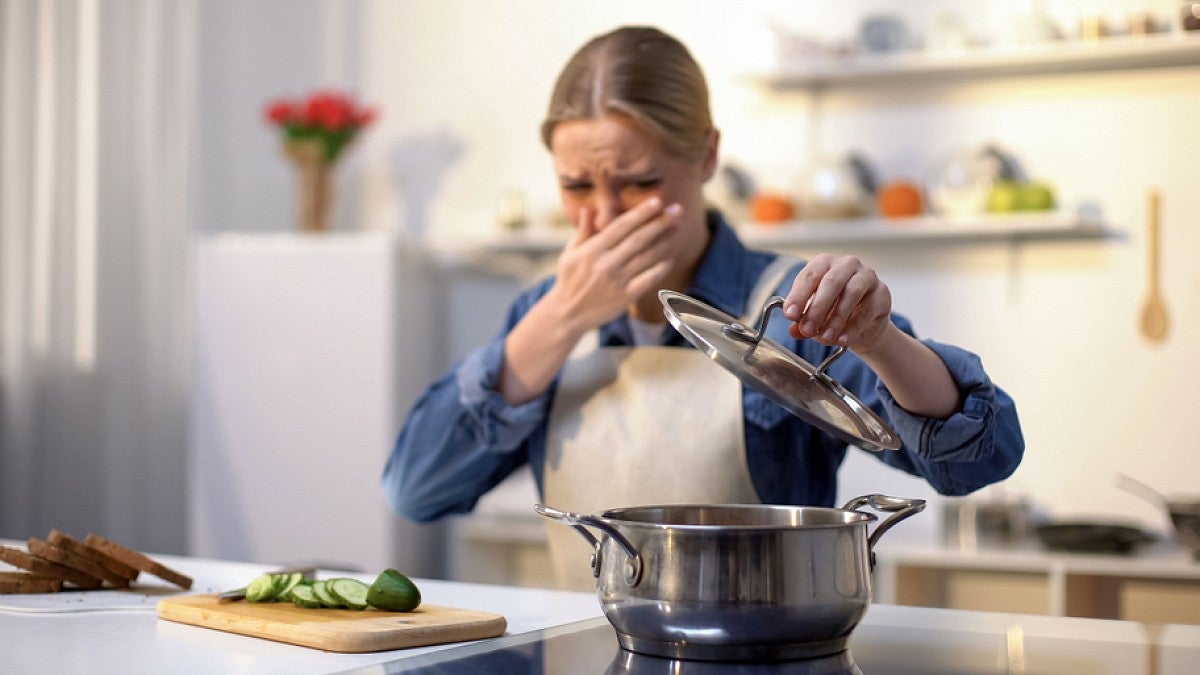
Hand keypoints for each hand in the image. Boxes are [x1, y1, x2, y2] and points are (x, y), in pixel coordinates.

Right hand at [547, 197, 679, 334]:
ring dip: (665, 242)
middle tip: (677, 209)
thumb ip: (583, 231)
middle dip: (660, 222)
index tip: (657, 201)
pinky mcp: (625, 297)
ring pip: (647, 257)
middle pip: (639, 239)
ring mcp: (617, 281)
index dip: (641, 213)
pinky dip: (661, 268)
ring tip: (678, 228)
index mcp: (592, 250)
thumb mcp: (570, 253)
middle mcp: (606, 263)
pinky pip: (649, 279)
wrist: (567, 314)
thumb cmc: (569, 280)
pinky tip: (670, 259)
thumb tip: (589, 209)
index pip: (621, 226)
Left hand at [782, 253, 892, 354]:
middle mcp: (846, 264)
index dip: (798, 296)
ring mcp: (867, 276)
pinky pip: (868, 309)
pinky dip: (854, 327)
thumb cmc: (832, 313)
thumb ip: (803, 322)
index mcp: (824, 263)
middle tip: (807, 329)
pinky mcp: (882, 293)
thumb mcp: (814, 317)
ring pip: (851, 293)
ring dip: (836, 318)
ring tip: (826, 337)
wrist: (862, 327)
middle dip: (817, 308)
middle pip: (831, 282)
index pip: (809, 275)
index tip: (790, 315)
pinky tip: (843, 339)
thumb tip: (794, 331)